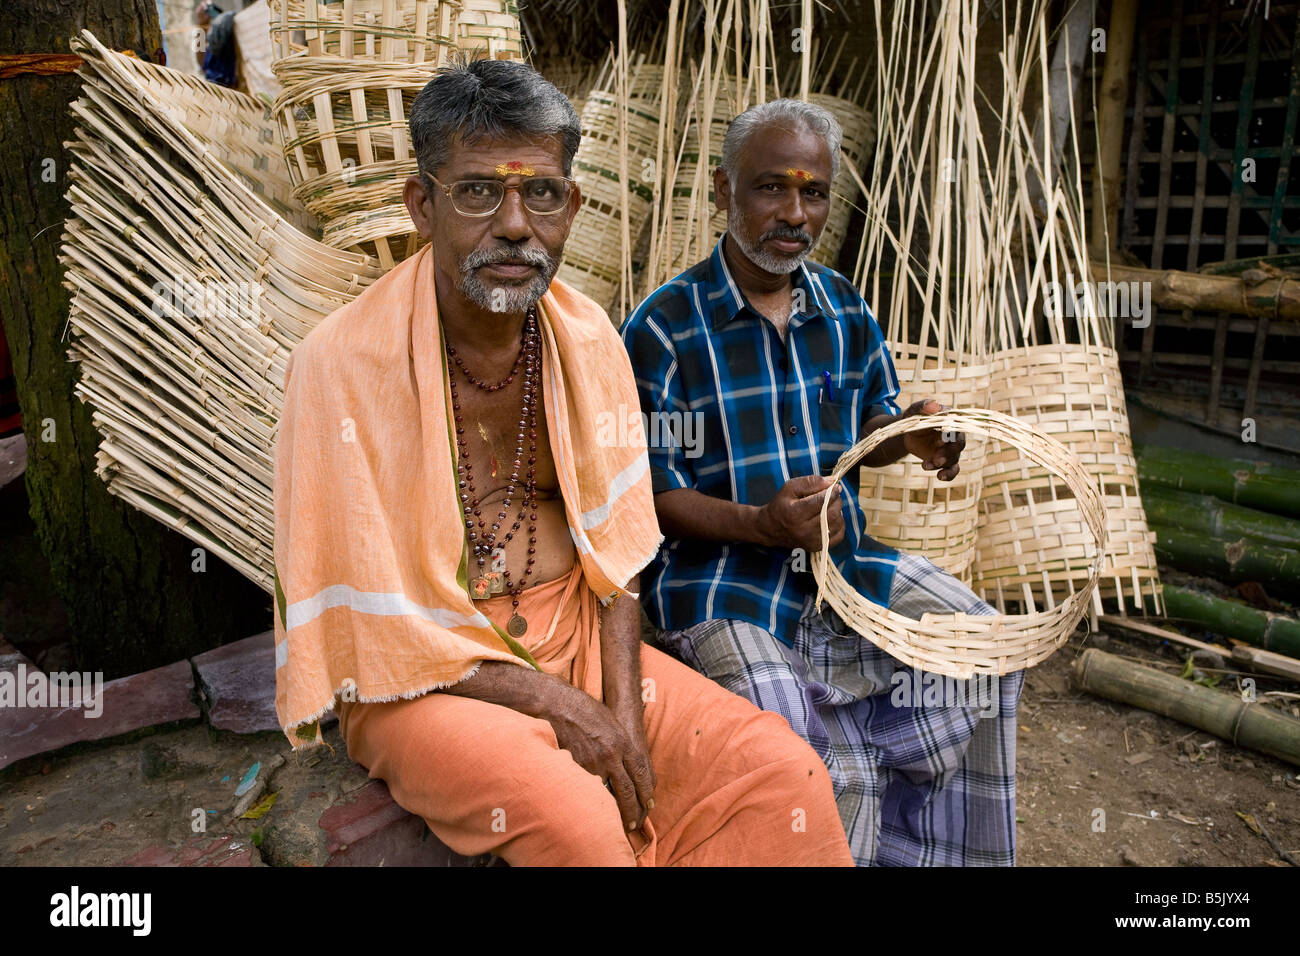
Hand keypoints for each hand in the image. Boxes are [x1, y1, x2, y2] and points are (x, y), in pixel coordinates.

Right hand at [543, 684, 655, 831]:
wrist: (558, 705)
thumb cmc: (585, 711)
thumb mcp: (611, 724)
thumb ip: (621, 745)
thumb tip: (627, 764)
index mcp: (623, 742)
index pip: (641, 774)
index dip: (646, 793)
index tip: (649, 804)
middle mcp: (611, 755)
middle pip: (627, 790)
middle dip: (633, 810)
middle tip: (635, 824)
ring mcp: (592, 762)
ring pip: (608, 794)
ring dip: (614, 811)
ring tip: (617, 822)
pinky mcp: (576, 767)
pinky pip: (588, 789)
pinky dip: (594, 801)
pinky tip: (595, 810)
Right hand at [755, 475, 845, 551]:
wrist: (771, 528)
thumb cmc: (781, 505)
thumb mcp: (790, 487)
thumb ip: (811, 482)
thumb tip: (832, 481)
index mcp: (795, 513)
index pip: (822, 502)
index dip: (832, 492)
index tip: (835, 486)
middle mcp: (804, 530)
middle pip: (832, 513)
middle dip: (837, 501)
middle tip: (833, 495)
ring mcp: (812, 541)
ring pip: (837, 523)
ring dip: (838, 511)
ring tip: (831, 506)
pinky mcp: (817, 547)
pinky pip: (839, 535)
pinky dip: (839, 524)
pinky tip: (831, 518)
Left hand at [900, 398, 963, 480]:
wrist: (907, 434)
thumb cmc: (914, 419)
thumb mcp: (914, 411)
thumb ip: (923, 406)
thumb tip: (934, 404)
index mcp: (950, 420)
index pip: (957, 427)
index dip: (950, 435)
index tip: (940, 440)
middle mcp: (954, 435)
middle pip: (959, 445)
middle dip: (948, 453)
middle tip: (936, 458)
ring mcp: (950, 449)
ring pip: (954, 459)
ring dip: (941, 464)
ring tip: (925, 465)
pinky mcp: (945, 460)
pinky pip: (953, 469)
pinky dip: (949, 474)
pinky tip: (940, 477)